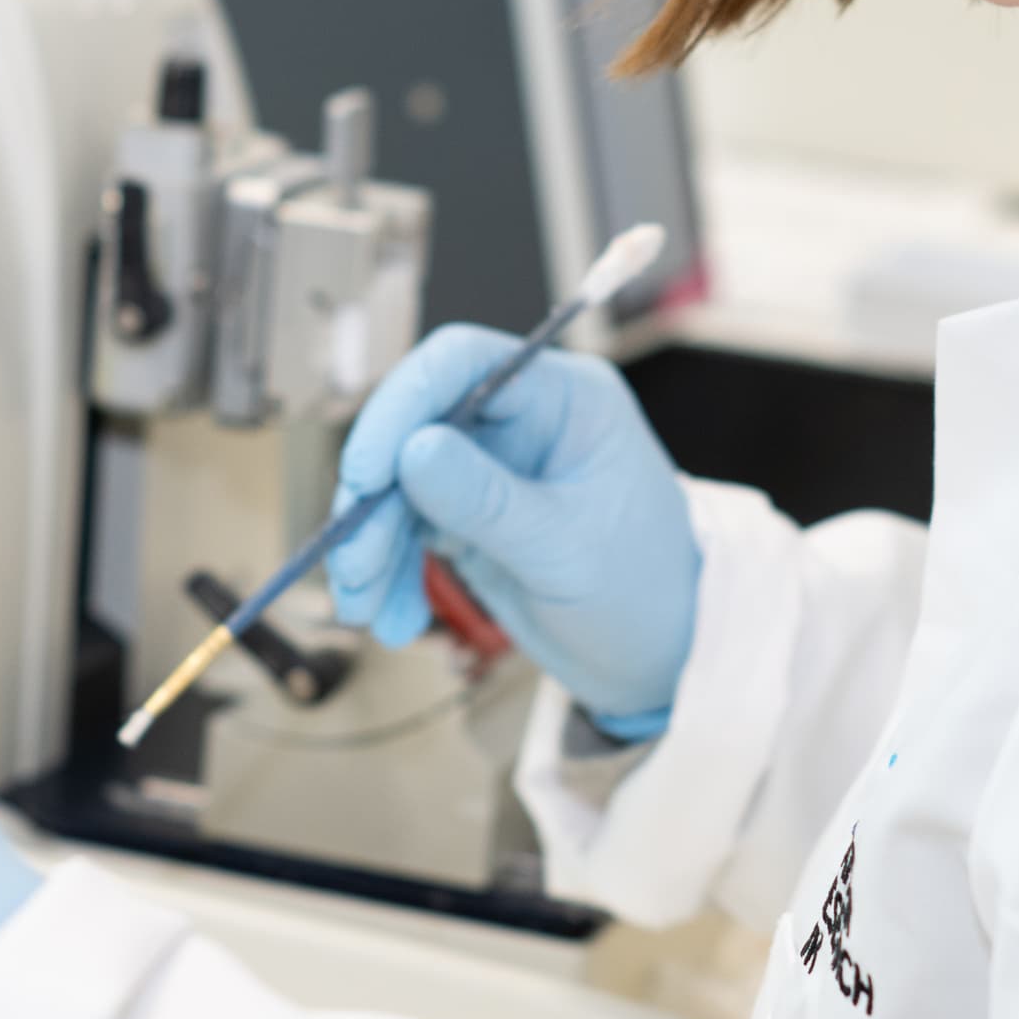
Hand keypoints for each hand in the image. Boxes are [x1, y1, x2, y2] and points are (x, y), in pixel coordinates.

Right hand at [325, 325, 700, 734]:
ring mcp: (490, 470)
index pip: (462, 364)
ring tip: (368, 610)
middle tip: (355, 564)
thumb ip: (488, 500)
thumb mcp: (566, 548)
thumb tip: (410, 450)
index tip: (366, 470)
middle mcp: (520, 422)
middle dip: (375, 499)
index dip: (402, 406)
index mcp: (564, 398)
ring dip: (371, 547)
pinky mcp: (468, 519)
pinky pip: (405, 532)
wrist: (663, 654)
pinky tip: (393, 619)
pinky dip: (388, 574)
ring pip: (398, 486)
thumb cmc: (645, 588)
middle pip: (414, 427)